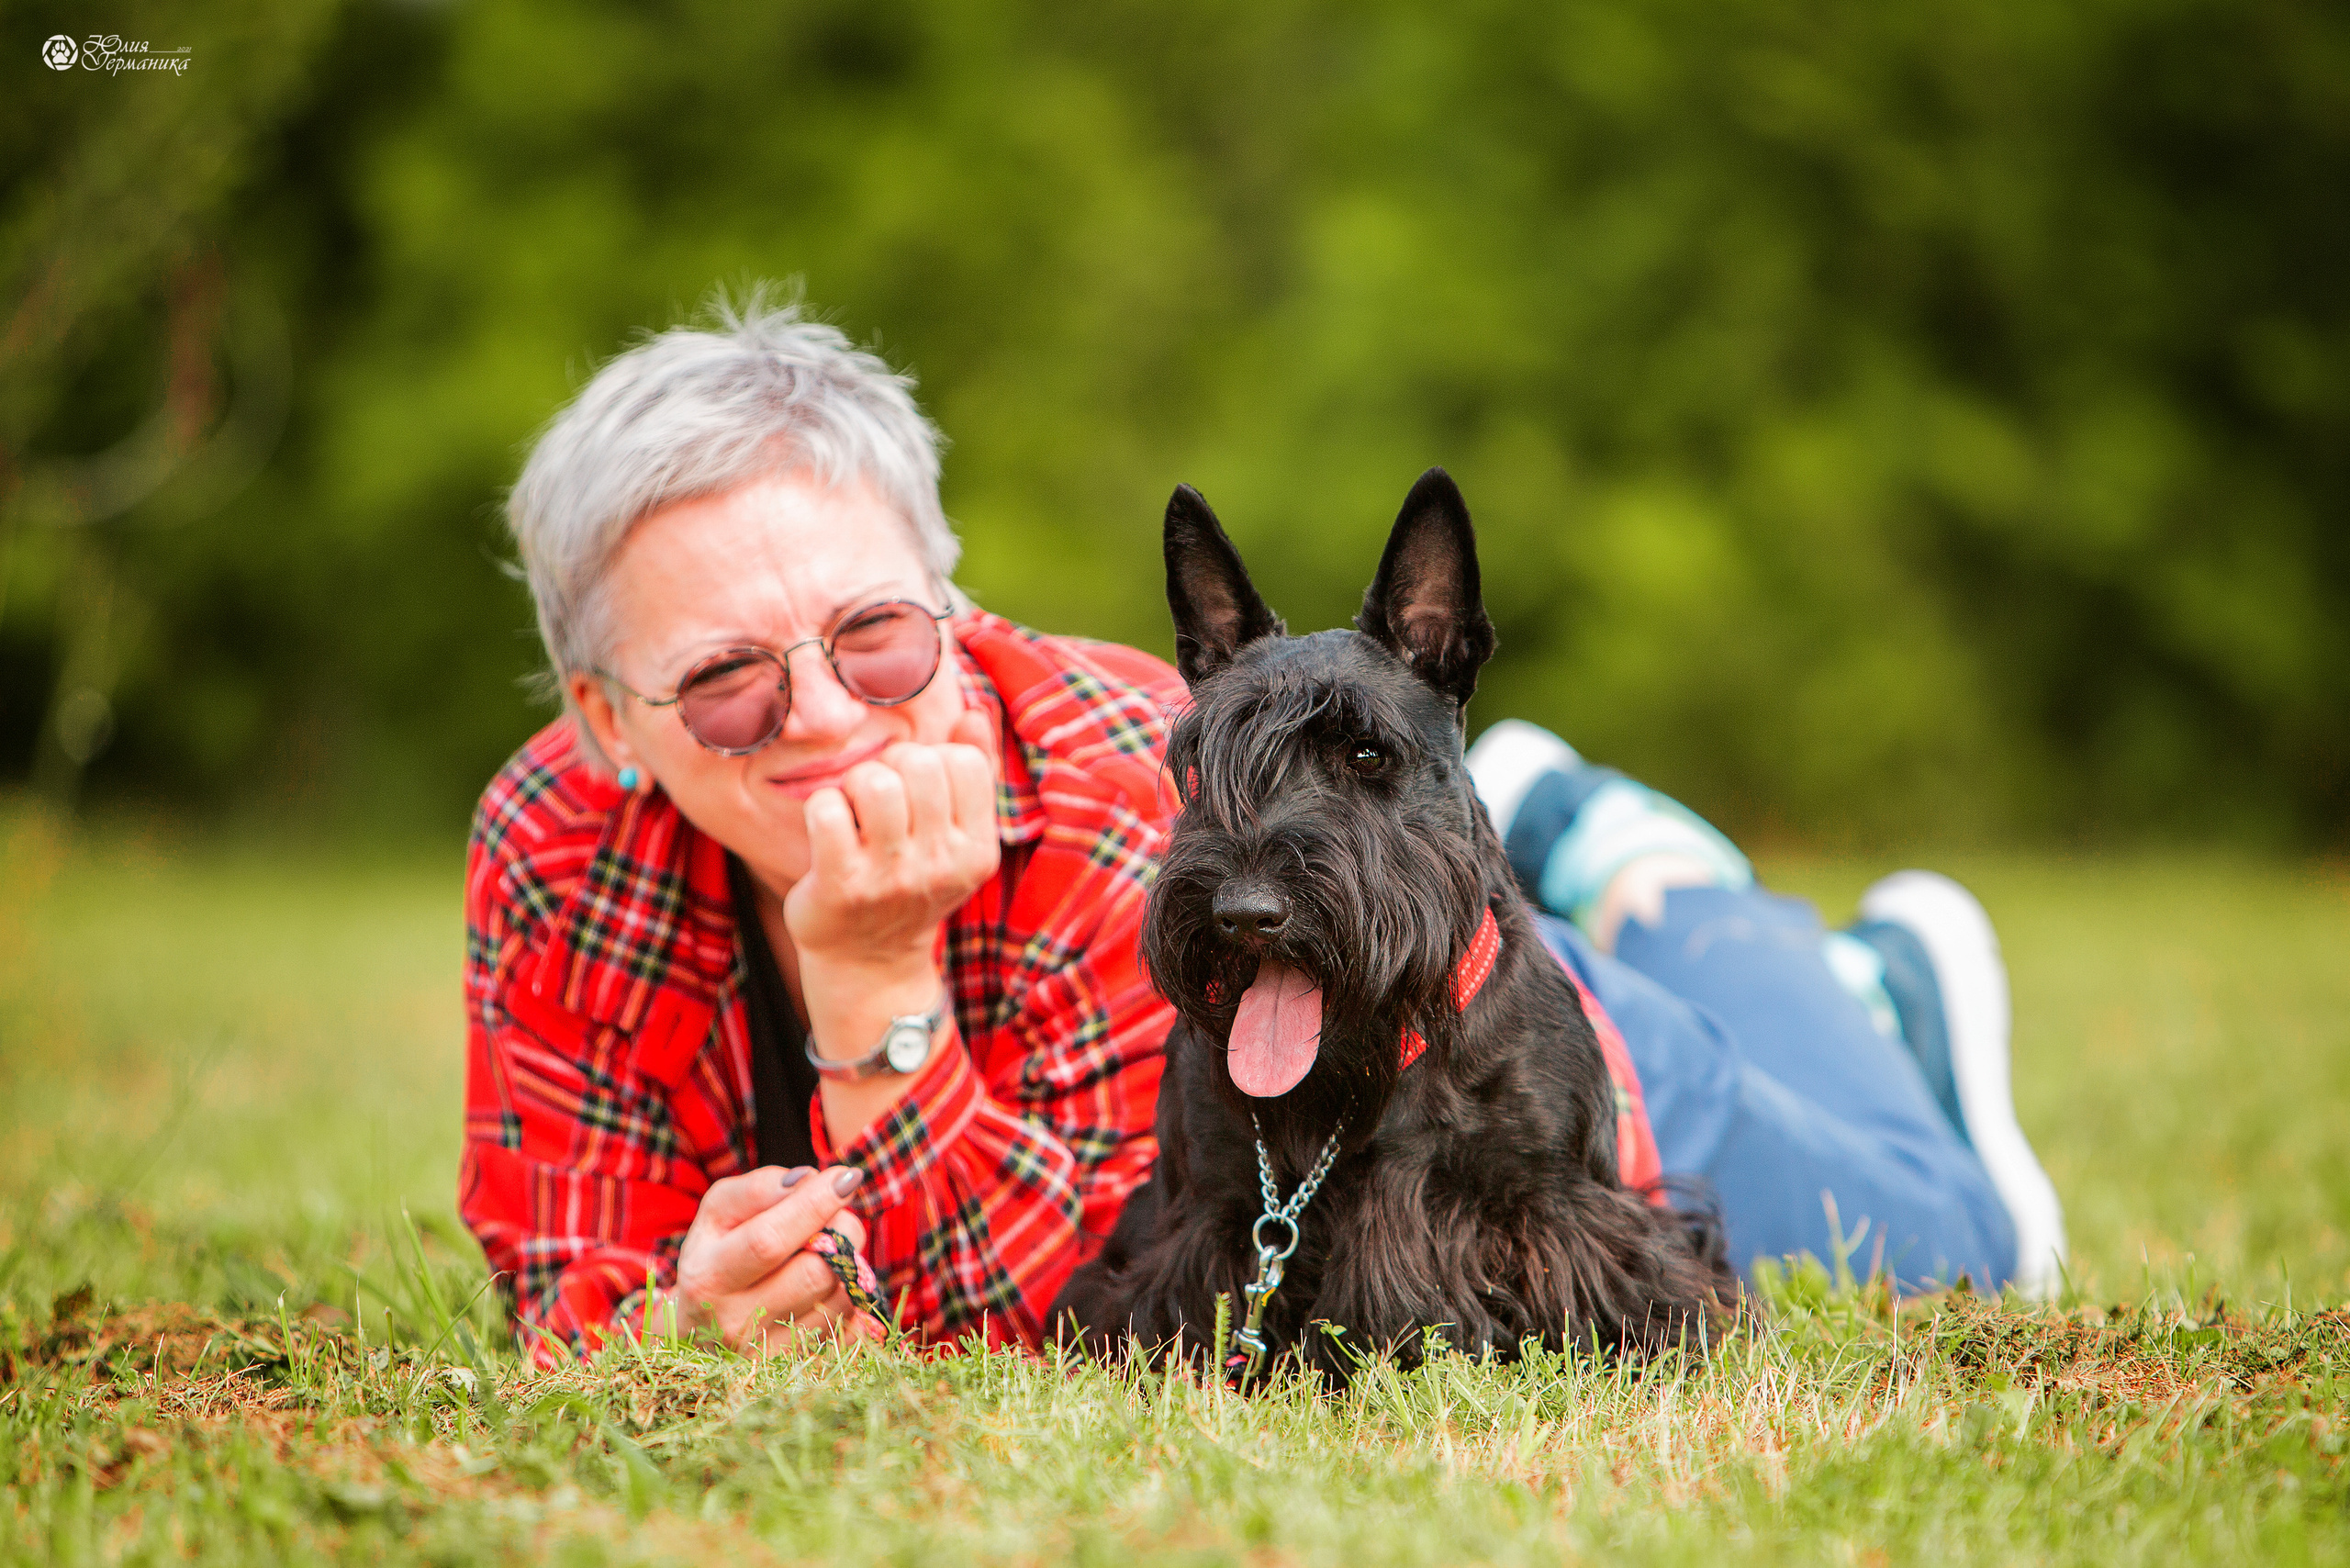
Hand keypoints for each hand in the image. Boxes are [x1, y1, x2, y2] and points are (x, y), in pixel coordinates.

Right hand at [667, 1165, 883, 1348]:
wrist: (698, 1331)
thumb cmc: (716, 1256)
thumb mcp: (718, 1215)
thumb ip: (758, 1189)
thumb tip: (807, 1181)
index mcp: (708, 1277)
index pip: (768, 1239)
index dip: (813, 1205)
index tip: (846, 1176)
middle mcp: (733, 1323)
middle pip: (815, 1271)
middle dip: (842, 1231)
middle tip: (839, 1217)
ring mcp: (766, 1353)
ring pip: (839, 1298)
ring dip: (848, 1263)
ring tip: (828, 1250)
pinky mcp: (795, 1368)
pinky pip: (848, 1325)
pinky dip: (848, 1295)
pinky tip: (827, 1284)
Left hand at [784, 708, 999, 973]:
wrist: (868, 965)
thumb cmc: (909, 884)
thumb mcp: (955, 838)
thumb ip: (974, 771)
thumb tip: (975, 711)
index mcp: (977, 850)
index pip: (962, 762)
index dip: (932, 761)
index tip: (916, 793)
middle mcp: (941, 865)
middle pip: (918, 763)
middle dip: (890, 767)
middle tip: (878, 802)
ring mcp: (891, 877)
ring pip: (874, 780)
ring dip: (855, 786)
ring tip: (855, 815)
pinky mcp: (841, 886)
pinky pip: (827, 808)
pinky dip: (821, 809)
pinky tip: (829, 832)